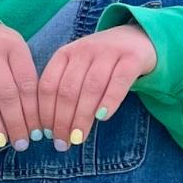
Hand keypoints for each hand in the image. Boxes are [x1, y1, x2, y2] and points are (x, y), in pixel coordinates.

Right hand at [0, 15, 42, 149]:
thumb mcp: (14, 54)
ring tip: (0, 140)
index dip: (32, 112)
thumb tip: (36, 121)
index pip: (26, 83)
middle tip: (20, 144)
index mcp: (14, 44)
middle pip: (6, 91)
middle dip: (15, 121)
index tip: (36, 134)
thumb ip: (23, 79)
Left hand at [36, 24, 154, 150]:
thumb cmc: (102, 63)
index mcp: (65, 54)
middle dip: (62, 120)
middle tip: (62, 143)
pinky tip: (102, 118)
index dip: (45, 112)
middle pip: (68, 89)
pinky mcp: (132, 58)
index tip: (45, 134)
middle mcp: (84, 50)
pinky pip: (119, 81)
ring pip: (91, 88)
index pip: (48, 85)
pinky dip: (109, 100)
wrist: (138, 39)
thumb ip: (65, 91)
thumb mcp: (79, 70)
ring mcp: (108, 52)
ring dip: (82, 117)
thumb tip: (50, 129)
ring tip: (78, 138)